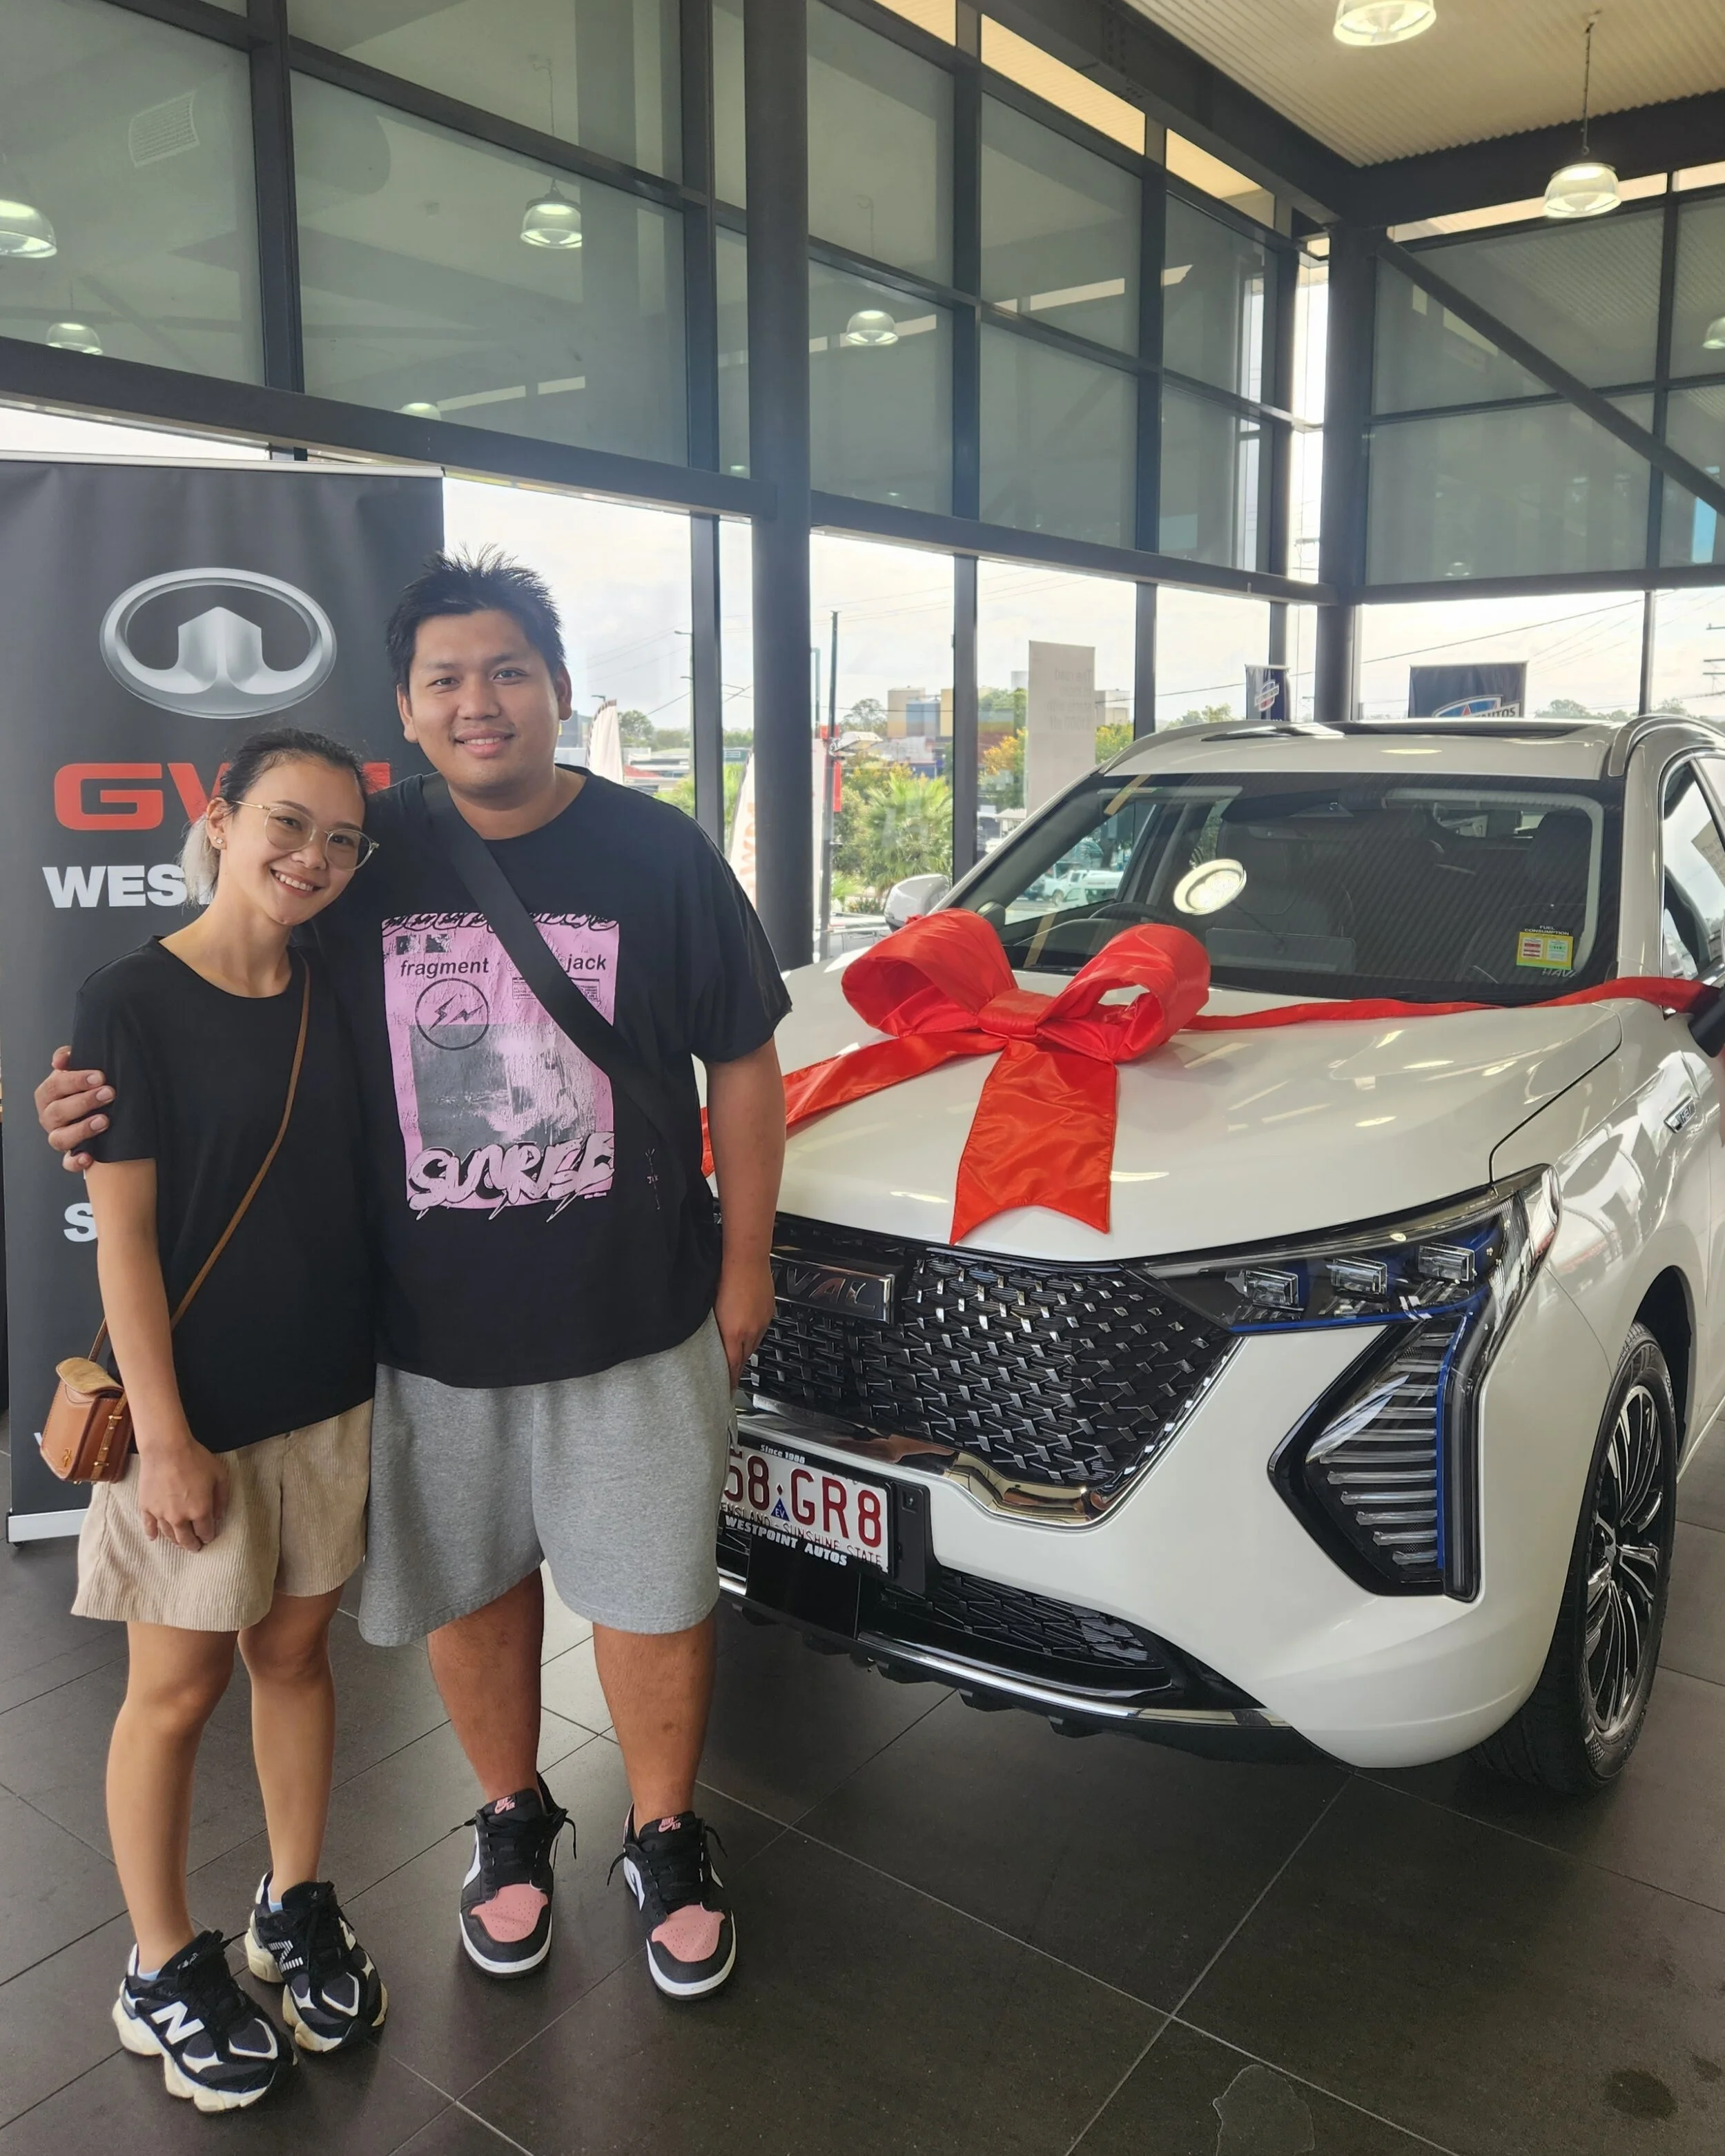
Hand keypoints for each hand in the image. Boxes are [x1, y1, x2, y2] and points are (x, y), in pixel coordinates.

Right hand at [36, 1047, 111, 1173]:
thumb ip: (69, 1058)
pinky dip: (76, 1162)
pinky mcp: (70, 1155)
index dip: (75, 1081)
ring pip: (60, 1138)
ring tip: (104, 1121)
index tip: (100, 1076)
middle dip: (84, 1102)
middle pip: (57, 1111)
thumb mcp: (80, 1068)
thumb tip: (61, 1059)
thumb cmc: (88, 1087)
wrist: (102, 1107)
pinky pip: (67, 1163)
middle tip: (109, 1094)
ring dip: (82, 1130)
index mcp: (49, 1095)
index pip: (55, 1086)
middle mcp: (50, 1117)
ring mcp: (58, 1136)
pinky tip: (89, 1157)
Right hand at [137, 1436, 228, 1552]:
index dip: (208, 1536)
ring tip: (179, 1543)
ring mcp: (161, 1514)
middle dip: (192, 1545)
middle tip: (195, 1547)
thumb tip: (219, 1515)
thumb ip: (221, 1498)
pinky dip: (152, 1533)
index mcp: (200, 1511)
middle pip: (186, 1539)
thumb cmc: (195, 1459)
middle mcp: (180, 1517)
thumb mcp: (219, 1476)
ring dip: (175, 1541)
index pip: (205, 1532)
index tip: (208, 1537)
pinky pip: (148, 1526)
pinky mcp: (146, 1507)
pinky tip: (154, 1538)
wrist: (166, 1448)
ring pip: (168, 1535)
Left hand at [714, 1253, 776, 1388]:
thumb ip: (711, 1328)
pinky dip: (752, 1338)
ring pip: (752, 1346)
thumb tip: (709, 1339)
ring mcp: (761, 1322)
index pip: (732, 1367)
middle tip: (728, 1379)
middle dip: (735, 1370)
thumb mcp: (710, 1308)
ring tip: (735, 1357)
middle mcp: (750, 1331)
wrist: (746, 1258)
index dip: (728, 1382)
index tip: (725, 1391)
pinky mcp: (768, 1312)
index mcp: (734, 1333)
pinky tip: (746, 1333)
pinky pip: (760, 1332)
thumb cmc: (724, 1277)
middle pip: (743, 1360)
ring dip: (743, 1353)